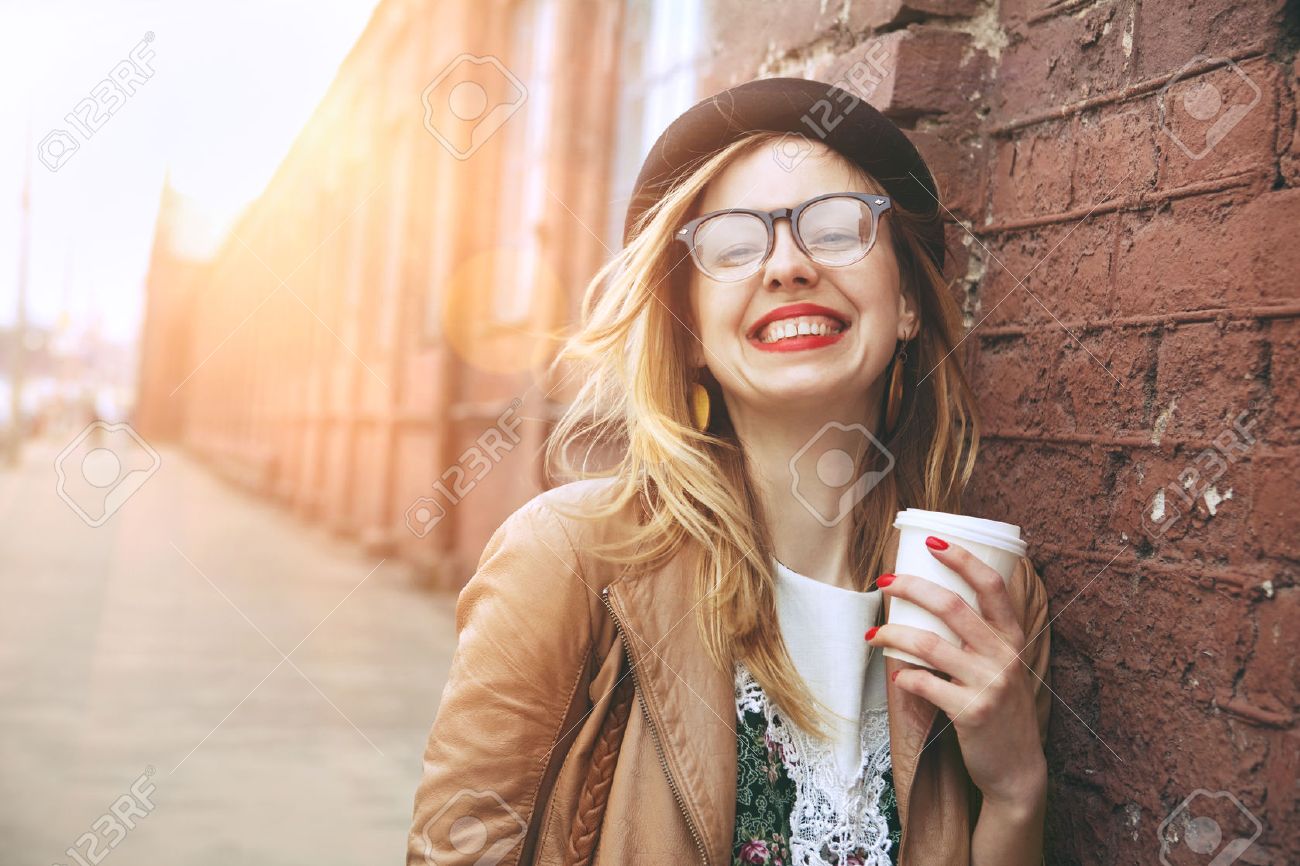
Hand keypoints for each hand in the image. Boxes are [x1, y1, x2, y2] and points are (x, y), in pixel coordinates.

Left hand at [867, 536, 1045, 806]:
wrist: (1018, 769)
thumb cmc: (1002, 709)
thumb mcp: (1004, 666)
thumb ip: (981, 638)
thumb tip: (929, 604)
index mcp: (1013, 638)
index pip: (993, 585)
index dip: (963, 559)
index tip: (933, 541)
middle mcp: (1004, 656)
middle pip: (953, 606)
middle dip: (912, 587)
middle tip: (884, 581)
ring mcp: (989, 684)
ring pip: (930, 644)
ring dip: (893, 635)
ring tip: (873, 634)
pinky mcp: (971, 712)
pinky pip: (925, 684)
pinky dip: (904, 677)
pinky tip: (896, 676)